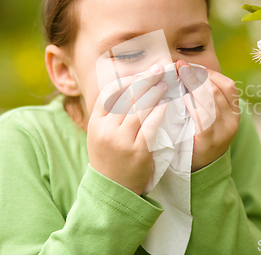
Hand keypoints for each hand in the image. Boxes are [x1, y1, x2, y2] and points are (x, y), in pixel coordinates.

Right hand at [87, 64, 167, 194]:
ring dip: (154, 92)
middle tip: (159, 70)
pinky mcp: (138, 151)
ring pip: (140, 108)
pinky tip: (165, 104)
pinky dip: (158, 112)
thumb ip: (111, 114)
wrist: (112, 190)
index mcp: (96, 123)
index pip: (110, 92)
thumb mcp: (101, 135)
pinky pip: (150, 126)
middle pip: (127, 96)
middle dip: (145, 80)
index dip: (128, 79)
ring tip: (165, 84)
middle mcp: (106, 129)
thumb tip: (130, 87)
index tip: (142, 73)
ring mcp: (122, 141)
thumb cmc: (109, 159)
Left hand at [177, 60, 240, 171]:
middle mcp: (233, 121)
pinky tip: (181, 97)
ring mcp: (223, 132)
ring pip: (211, 102)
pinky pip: (203, 118)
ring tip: (178, 76)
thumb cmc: (198, 138)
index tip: (189, 64)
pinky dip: (193, 105)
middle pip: (218, 91)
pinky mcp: (209, 142)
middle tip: (179, 66)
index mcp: (234, 112)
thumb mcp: (206, 117)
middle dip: (197, 75)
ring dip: (193, 85)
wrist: (200, 171)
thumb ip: (201, 98)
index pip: (227, 85)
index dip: (209, 73)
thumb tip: (184, 70)